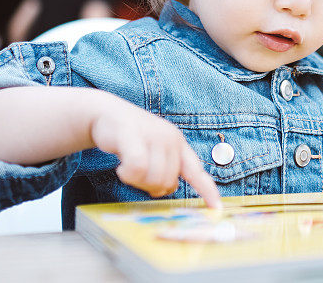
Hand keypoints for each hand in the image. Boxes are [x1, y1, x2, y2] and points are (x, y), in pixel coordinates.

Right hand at [89, 97, 221, 207]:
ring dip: (136, 181)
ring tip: (127, 168)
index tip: (216, 209)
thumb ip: (163, 169)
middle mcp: (169, 138)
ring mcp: (152, 135)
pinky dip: (127, 174)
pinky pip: (136, 168)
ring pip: (152, 178)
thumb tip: (167, 190)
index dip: (207, 190)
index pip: (197, 171)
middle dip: (150, 186)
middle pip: (168, 182)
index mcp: (178, 144)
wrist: (106, 114)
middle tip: (136, 174)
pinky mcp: (133, 135)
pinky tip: (121, 168)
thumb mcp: (153, 150)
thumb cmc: (130, 137)